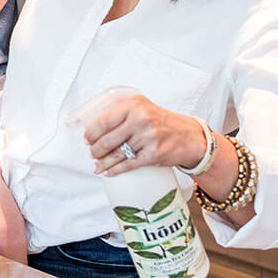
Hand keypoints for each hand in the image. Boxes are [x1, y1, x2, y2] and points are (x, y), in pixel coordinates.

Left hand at [82, 93, 207, 176]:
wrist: (189, 136)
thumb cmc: (161, 121)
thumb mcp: (142, 105)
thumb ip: (120, 108)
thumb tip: (93, 121)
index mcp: (133, 105)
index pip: (103, 121)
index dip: (91, 133)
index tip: (87, 139)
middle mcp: (140, 119)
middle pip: (107, 140)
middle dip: (95, 151)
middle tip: (93, 153)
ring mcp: (148, 137)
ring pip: (116, 155)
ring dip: (102, 163)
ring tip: (97, 165)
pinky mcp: (154, 154)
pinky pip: (128, 165)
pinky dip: (115, 170)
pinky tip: (108, 172)